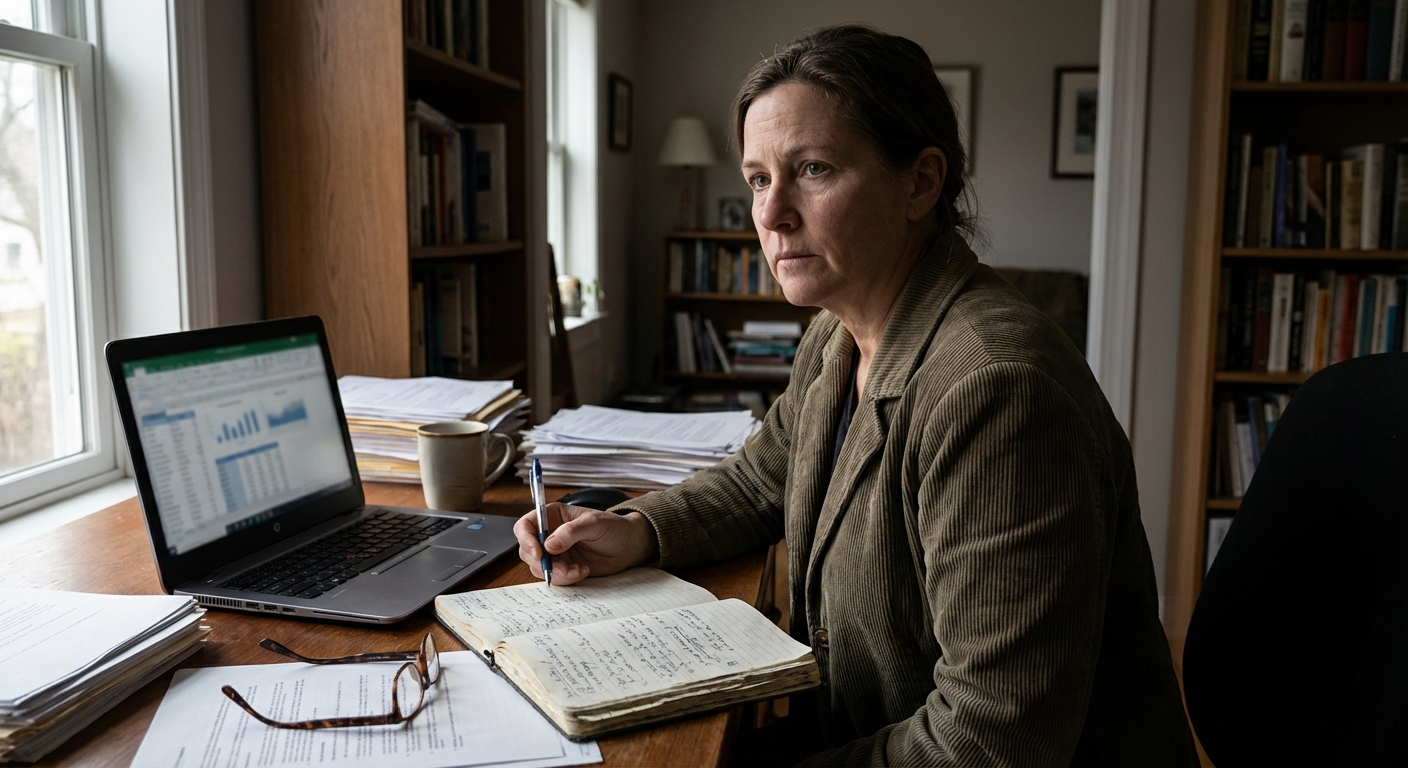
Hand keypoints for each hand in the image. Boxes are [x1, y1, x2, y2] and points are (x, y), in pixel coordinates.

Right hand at [514, 502, 658, 585]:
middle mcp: (550, 534)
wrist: (629, 546)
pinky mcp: (563, 567)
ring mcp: (555, 553)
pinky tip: (583, 571)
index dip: (526, 539)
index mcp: (553, 516)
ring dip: (556, 573)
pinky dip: (565, 578)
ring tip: (578, 569)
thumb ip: (571, 531)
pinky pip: (553, 577)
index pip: (525, 526)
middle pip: (527, 550)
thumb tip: (549, 544)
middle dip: (543, 562)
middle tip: (563, 567)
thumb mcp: (594, 523)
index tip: (538, 552)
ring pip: (539, 567)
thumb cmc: (614, 527)